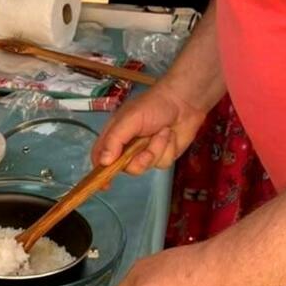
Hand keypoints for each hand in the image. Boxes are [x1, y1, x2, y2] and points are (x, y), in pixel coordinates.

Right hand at [92, 77, 206, 172]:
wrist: (184, 102)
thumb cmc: (153, 105)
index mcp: (115, 135)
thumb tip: (104, 162)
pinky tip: (171, 135)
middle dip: (137, 159)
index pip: (100, 156)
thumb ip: (115, 140)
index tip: (106, 183)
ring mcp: (146, 153)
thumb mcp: (130, 119)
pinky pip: (161, 164)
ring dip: (156, 149)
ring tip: (163, 132)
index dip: (100, 171)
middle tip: (145, 146)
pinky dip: (168, 149)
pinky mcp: (162, 156)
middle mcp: (128, 147)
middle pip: (124, 167)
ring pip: (144, 167)